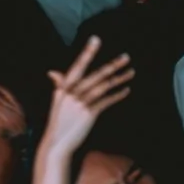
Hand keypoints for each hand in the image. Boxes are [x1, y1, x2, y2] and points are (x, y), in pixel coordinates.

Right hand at [43, 39, 132, 157]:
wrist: (57, 144)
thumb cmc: (59, 122)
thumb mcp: (58, 102)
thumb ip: (59, 86)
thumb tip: (52, 72)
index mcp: (62, 88)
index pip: (77, 66)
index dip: (87, 53)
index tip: (96, 39)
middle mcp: (70, 94)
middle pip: (95, 76)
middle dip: (112, 65)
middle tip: (126, 56)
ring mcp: (79, 105)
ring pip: (102, 88)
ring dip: (119, 79)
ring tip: (131, 72)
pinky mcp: (88, 115)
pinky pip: (105, 102)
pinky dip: (116, 95)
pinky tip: (126, 90)